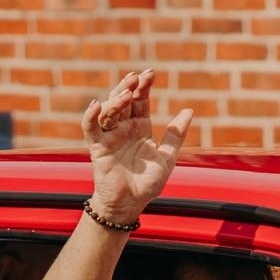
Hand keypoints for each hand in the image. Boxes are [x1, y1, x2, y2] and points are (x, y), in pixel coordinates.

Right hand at [82, 69, 193, 226]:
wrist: (130, 204)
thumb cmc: (148, 183)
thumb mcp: (167, 157)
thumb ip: (175, 135)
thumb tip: (189, 111)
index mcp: (140, 128)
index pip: (140, 101)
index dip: (144, 87)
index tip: (150, 74)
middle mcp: (124, 128)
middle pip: (122, 100)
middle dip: (128, 87)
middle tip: (137, 78)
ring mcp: (110, 136)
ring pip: (108, 111)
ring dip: (115, 100)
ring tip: (126, 94)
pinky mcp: (98, 147)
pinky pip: (91, 128)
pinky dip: (91, 116)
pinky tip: (96, 105)